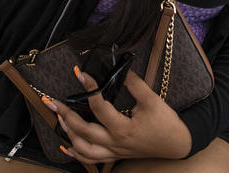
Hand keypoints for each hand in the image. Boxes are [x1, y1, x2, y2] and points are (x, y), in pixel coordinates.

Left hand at [47, 70, 191, 164]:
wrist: (178, 144)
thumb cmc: (166, 123)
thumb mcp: (153, 100)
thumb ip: (135, 85)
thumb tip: (120, 69)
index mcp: (123, 128)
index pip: (99, 107)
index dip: (89, 88)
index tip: (79, 74)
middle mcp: (115, 142)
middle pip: (83, 131)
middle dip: (64, 114)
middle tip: (51, 100)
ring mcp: (114, 151)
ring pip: (84, 149)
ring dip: (68, 133)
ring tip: (58, 118)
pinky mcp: (116, 155)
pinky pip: (92, 159)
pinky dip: (77, 153)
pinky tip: (67, 145)